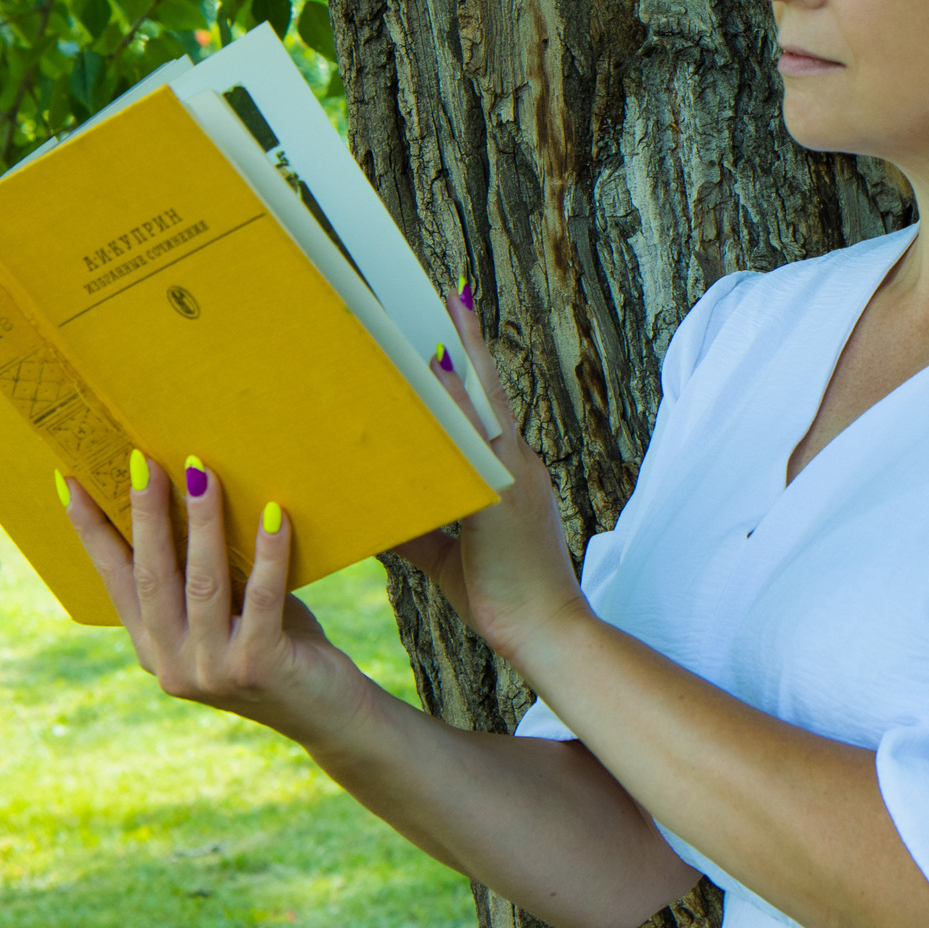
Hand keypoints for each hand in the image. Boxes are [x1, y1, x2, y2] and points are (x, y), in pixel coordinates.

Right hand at [62, 448, 377, 752]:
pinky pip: (261, 597)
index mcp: (155, 649)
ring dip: (202, 522)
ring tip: (201, 472)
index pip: (115, 581)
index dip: (92, 532)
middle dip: (145, 514)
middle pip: (151, 575)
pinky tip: (275, 515)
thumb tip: (197, 488)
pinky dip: (268, 554)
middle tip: (142, 461)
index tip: (71, 482)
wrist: (328, 714)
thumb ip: (207, 574)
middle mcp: (173, 664)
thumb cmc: (280, 646)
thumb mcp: (230, 613)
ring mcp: (213, 669)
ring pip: (201, 582)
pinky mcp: (258, 667)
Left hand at [390, 284, 592, 667]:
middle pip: (491, 390)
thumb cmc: (504, 597)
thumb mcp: (450, 559)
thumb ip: (419, 531)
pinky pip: (475, 440)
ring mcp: (513, 477)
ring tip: (444, 312)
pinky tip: (438, 371)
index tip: (450, 332)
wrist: (548, 632)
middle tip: (453, 294)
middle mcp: (515, 465)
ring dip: (463, 356)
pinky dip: (457, 404)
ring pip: (484, 405)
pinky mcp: (504, 496)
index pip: (487, 410)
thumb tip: (380, 518)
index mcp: (507, 476)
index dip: (471, 370)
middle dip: (472, 341)